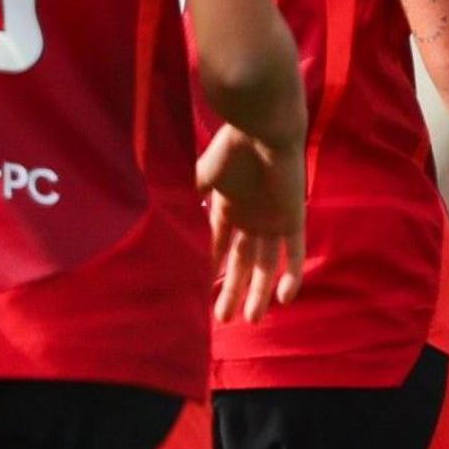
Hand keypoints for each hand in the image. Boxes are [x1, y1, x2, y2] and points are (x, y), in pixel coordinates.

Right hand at [196, 123, 303, 323]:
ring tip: (251, 320)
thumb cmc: (231, 147)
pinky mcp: (294, 218)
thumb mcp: (201, 174)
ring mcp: (273, 220)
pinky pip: (294, 252)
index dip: (210, 269)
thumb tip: (154, 212)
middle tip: (223, 320)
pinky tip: (283, 299)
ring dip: (258, 291)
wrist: (265, 128)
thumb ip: (185, 194)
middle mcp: (251, 217)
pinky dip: (291, 274)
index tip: (199, 294)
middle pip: (242, 262)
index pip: (218, 245)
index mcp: (228, 206)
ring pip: (266, 264)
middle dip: (233, 290)